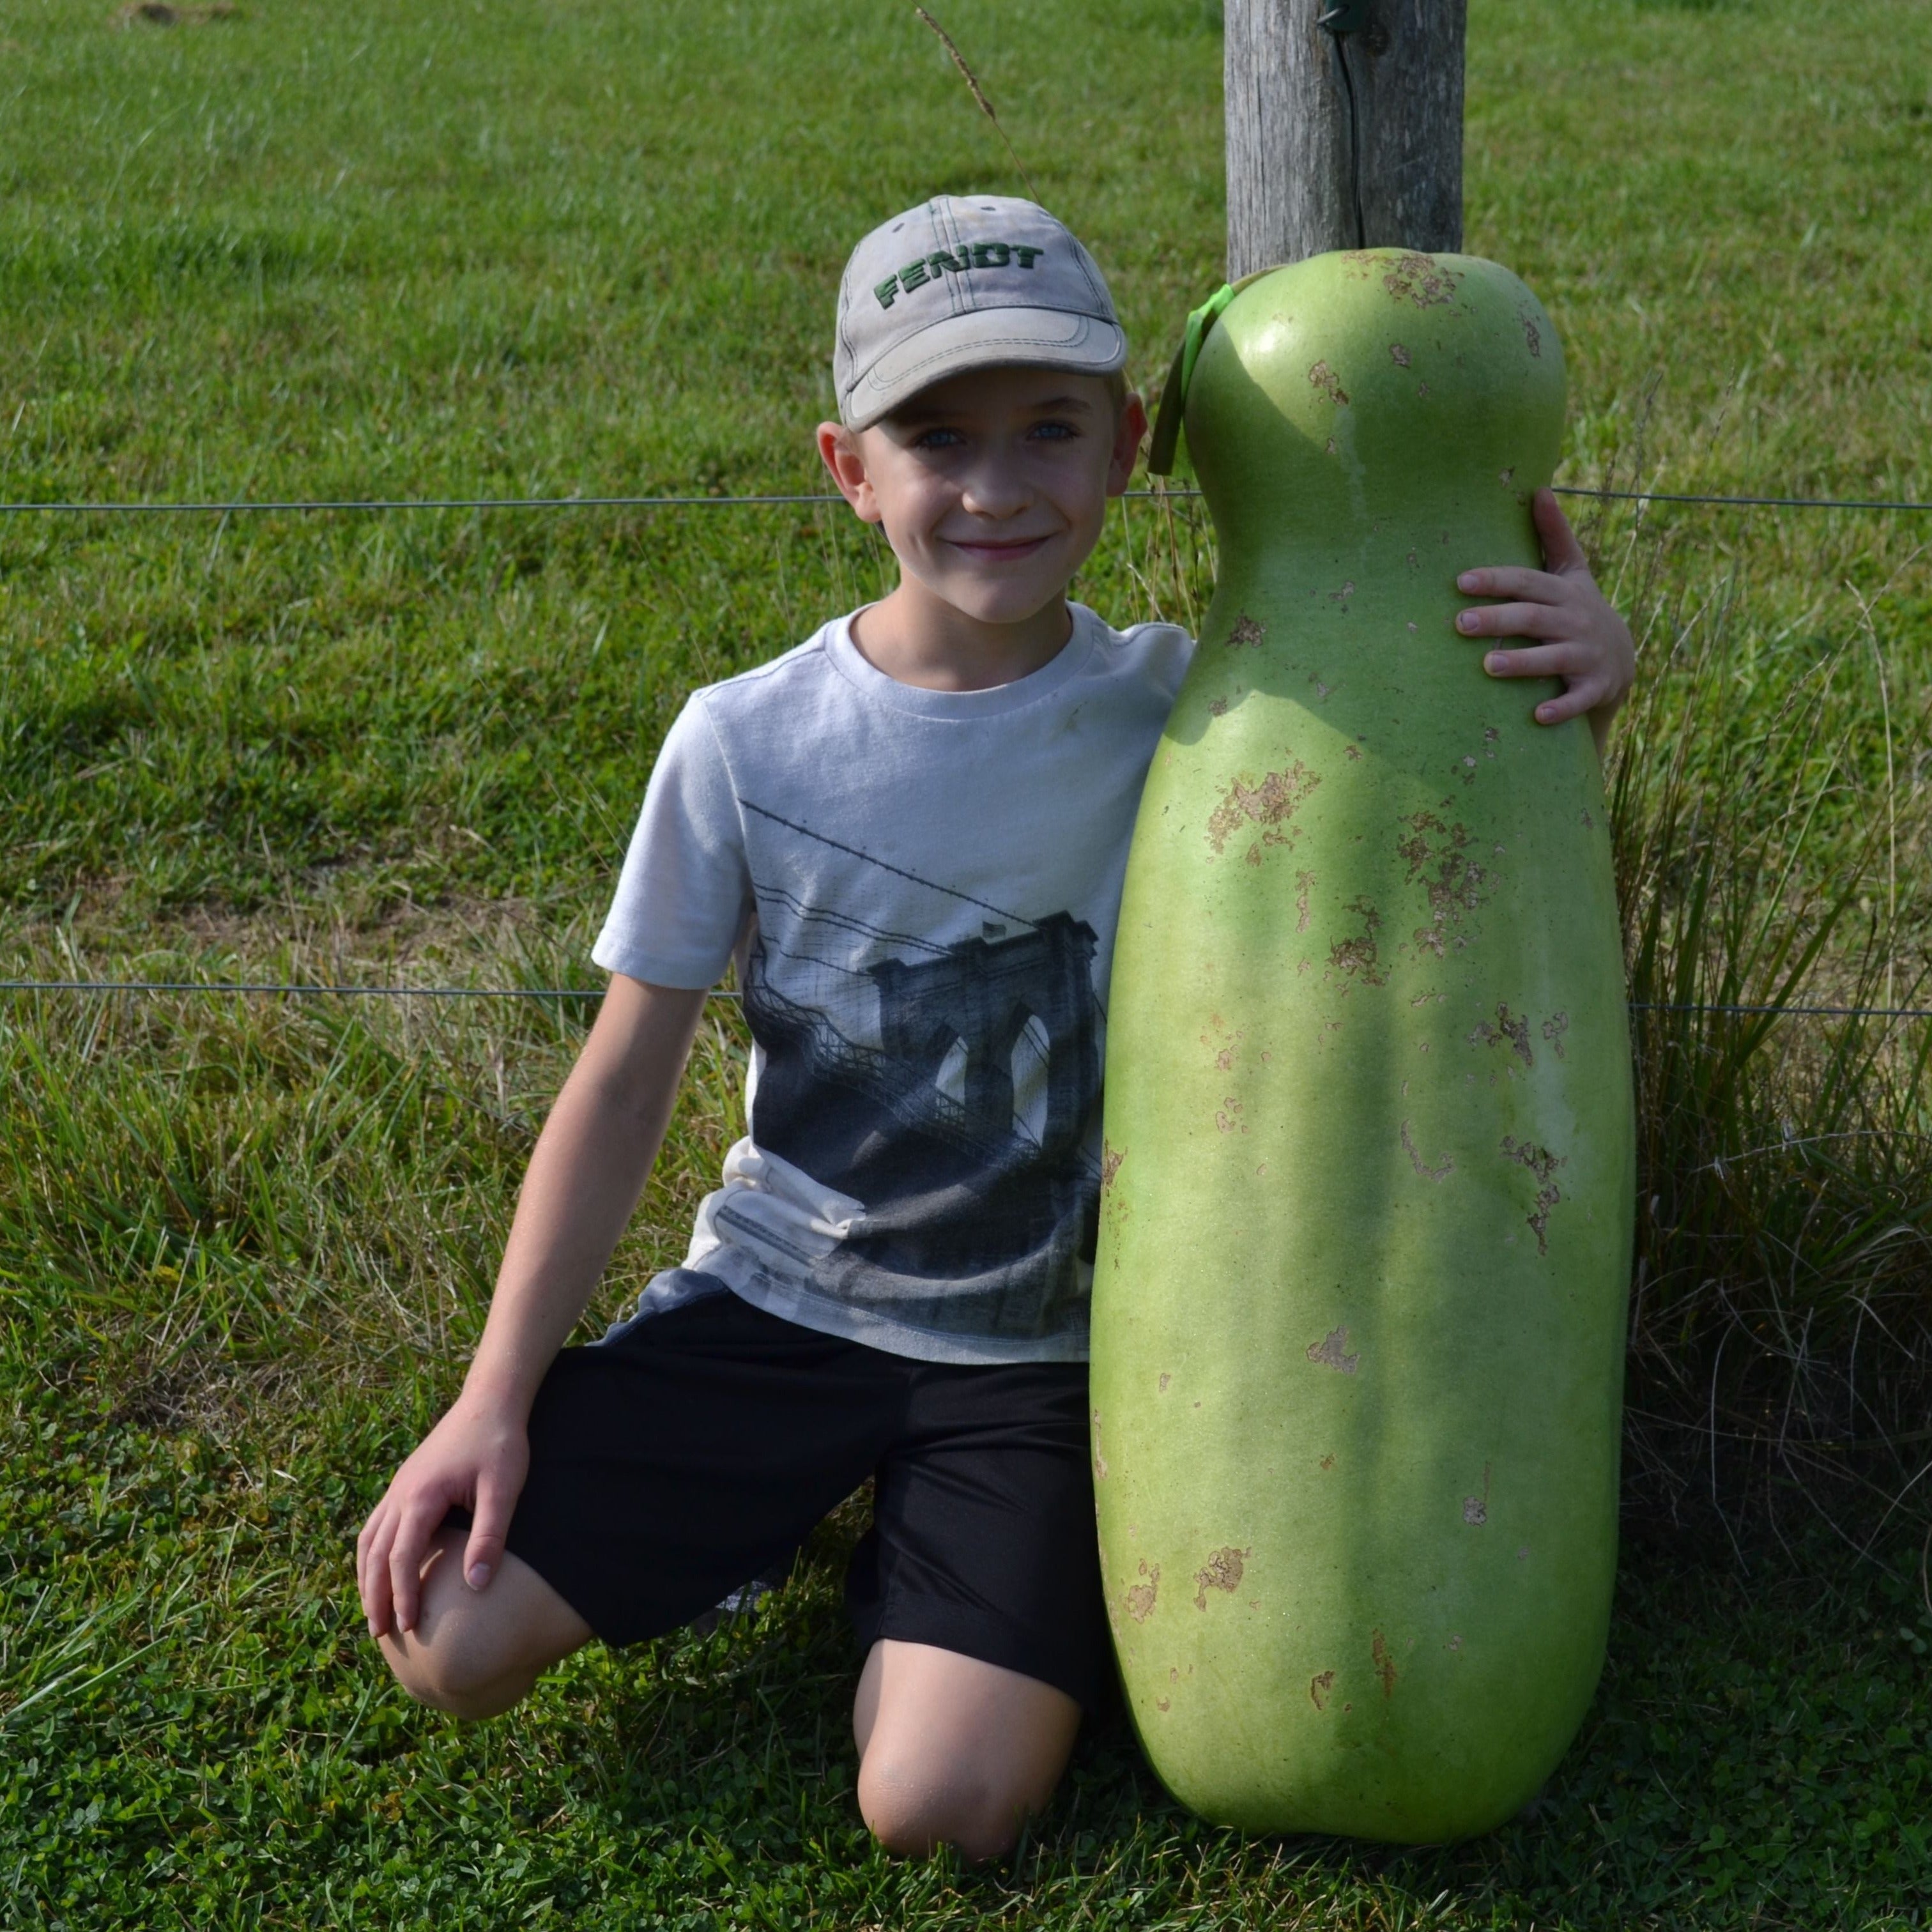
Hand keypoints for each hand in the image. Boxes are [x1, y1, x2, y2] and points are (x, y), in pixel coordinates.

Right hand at [355, 1397, 529, 1638]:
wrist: (490, 1401)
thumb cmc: (500, 1443)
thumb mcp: (503, 1489)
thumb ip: (490, 1535)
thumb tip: (477, 1585)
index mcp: (421, 1496)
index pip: (401, 1557)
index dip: (402, 1594)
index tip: (408, 1627)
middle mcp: (400, 1493)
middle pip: (376, 1553)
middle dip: (375, 1595)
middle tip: (380, 1633)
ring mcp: (399, 1487)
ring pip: (369, 1539)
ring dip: (367, 1577)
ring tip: (373, 1611)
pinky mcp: (405, 1483)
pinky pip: (377, 1525)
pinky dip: (372, 1553)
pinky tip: (381, 1570)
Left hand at [1453, 488, 1634, 753]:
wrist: (1621, 660)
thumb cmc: (1578, 610)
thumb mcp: (1572, 572)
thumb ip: (1555, 535)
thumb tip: (1540, 489)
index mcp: (1564, 592)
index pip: (1526, 581)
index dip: (1496, 580)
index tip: (1461, 581)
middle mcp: (1576, 621)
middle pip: (1534, 617)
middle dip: (1499, 619)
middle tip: (1460, 623)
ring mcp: (1587, 656)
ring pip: (1554, 658)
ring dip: (1523, 662)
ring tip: (1488, 666)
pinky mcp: (1595, 689)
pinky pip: (1578, 699)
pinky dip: (1560, 708)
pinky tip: (1536, 716)